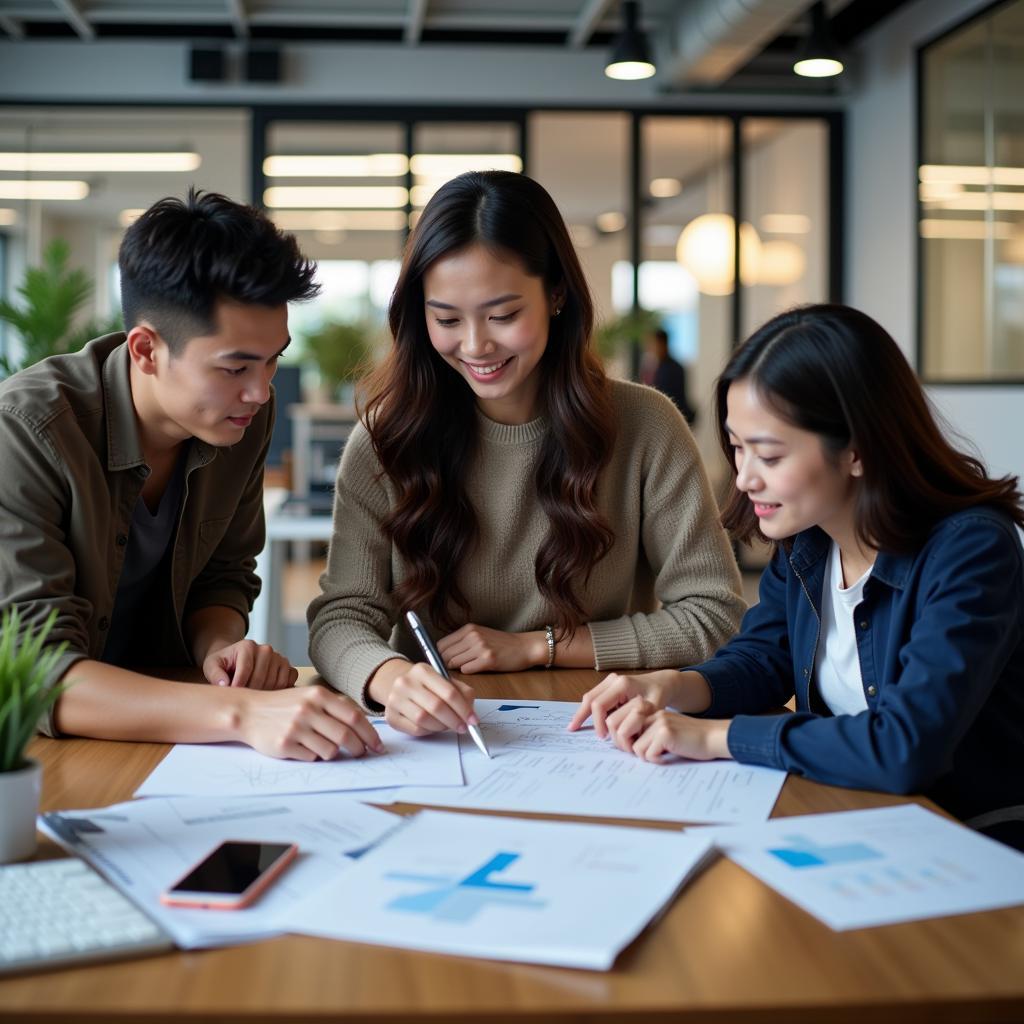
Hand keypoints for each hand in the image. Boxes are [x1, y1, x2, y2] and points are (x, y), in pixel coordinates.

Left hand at [202, 639, 297, 690]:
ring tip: (252, 695)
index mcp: (247, 646)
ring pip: (275, 681)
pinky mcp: (286, 665)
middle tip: (242, 699)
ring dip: (265, 693)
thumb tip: (224, 684)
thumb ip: (215, 674)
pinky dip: (281, 689)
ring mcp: (278, 657)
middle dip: (250, 691)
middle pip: (261, 677)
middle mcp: (266, 649)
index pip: (246, 669)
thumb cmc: (224, 663)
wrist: (235, 658)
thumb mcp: (212, 665)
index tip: (233, 695)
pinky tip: (268, 692)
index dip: (239, 685)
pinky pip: (289, 680)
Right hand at [236, 686, 383, 760]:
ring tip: (323, 746)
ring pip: (330, 750)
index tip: (378, 746)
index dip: (370, 735)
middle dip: (358, 749)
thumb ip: (335, 707)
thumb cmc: (284, 706)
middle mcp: (308, 710)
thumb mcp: (310, 697)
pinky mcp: (284, 744)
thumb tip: (365, 727)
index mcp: (319, 696)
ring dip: (333, 753)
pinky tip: (304, 747)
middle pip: (346, 736)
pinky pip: (312, 757)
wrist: (249, 712)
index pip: (355, 718)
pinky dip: (314, 756)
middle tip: (361, 754)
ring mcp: (296, 727)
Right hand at [382, 662, 479, 737]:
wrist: (398, 686)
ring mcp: (395, 699)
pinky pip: (414, 729)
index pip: (448, 692)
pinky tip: (433, 726)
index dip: (464, 709)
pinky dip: (428, 731)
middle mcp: (405, 682)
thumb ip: (461, 693)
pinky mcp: (390, 716)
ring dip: (441, 727)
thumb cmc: (427, 686)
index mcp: (422, 670)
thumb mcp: (444, 681)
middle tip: (463, 727)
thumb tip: (471, 713)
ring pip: (424, 720)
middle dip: (454, 720)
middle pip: (436, 707)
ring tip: (447, 725)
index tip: (473, 720)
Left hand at [437, 623, 545, 672]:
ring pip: (454, 663)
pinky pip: (466, 670)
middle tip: (457, 667)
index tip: (445, 661)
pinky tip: (477, 668)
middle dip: (447, 664)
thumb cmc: (501, 643)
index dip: (441, 655)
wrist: (524, 647)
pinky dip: (469, 672)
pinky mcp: (487, 660)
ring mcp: (480, 648)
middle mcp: (473, 636)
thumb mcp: (480, 634)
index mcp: (469, 629)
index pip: (441, 644)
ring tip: (469, 666)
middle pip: (445, 655)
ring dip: (458, 669)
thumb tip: (441, 654)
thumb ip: (462, 641)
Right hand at [568, 670, 683, 736]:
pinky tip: (582, 719)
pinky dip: (588, 709)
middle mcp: (613, 679)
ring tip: (574, 726)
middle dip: (583, 716)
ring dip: (582, 713)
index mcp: (622, 684)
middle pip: (590, 699)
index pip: (600, 704)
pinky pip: (594, 697)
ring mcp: (609, 680)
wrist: (661, 684)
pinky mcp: (608, 685)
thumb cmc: (658, 696)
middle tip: (577, 731)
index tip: (603, 737)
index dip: (598, 723)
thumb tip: (622, 736)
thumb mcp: (652, 710)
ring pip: (589, 698)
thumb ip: (637, 721)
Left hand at [626, 708, 731, 763]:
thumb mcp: (666, 730)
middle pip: (623, 733)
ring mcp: (659, 722)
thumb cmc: (690, 739)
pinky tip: (667, 758)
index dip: (624, 738)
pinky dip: (656, 760)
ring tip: (659, 755)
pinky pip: (648, 754)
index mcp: (651, 711)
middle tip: (644, 756)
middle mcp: (653, 714)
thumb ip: (647, 732)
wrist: (714, 738)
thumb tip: (623, 745)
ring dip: (646, 755)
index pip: (622, 722)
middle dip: (630, 748)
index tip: (634, 749)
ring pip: (635, 747)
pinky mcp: (666, 734)